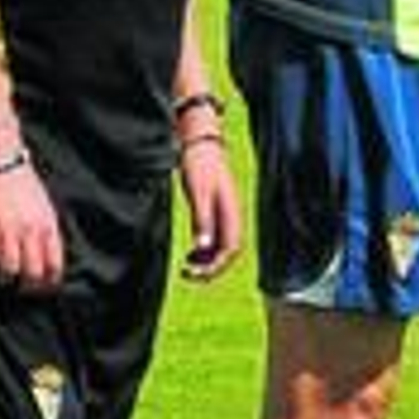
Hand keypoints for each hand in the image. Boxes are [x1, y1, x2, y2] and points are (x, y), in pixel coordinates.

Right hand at [0, 164, 64, 290]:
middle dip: (28, 285)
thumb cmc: (22, 183)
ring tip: (3, 273)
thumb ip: (46, 232)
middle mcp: (30, 232)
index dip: (50, 281)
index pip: (54, 264)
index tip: (44, 286)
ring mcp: (8, 232)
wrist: (0, 164)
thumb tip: (47, 257)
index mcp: (47, 226)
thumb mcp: (44, 207)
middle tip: (22, 286)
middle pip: (33, 273)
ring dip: (6, 276)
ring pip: (9, 270)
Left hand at [177, 136, 242, 281]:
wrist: (200, 143)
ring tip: (186, 268)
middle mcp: (231, 217)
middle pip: (228, 253)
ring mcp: (224, 215)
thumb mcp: (199, 193)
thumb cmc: (199, 165)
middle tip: (188, 275)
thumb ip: (202, 221)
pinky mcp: (214, 212)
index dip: (216, 265)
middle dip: (211, 268)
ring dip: (206, 261)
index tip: (196, 273)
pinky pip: (214, 240)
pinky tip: (190, 254)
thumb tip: (203, 248)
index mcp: (232, 213)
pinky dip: (203, 251)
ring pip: (220, 248)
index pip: (230, 249)